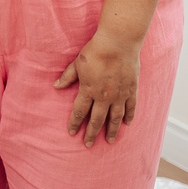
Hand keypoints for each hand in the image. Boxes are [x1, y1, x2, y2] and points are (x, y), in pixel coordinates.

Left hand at [54, 29, 141, 146]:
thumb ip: (67, 77)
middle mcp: (104, 97)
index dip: (75, 123)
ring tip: (108, 141)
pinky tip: (126, 125)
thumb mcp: (77, 63)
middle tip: (88, 144)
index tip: (72, 133)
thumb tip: (56, 86)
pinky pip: (131, 108)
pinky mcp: (131, 90)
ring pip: (115, 118)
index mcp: (89, 90)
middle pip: (97, 119)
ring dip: (111, 130)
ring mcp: (119, 95)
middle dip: (91, 133)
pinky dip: (129, 117)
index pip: (80, 112)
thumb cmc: (95, 51)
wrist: (118, 43)